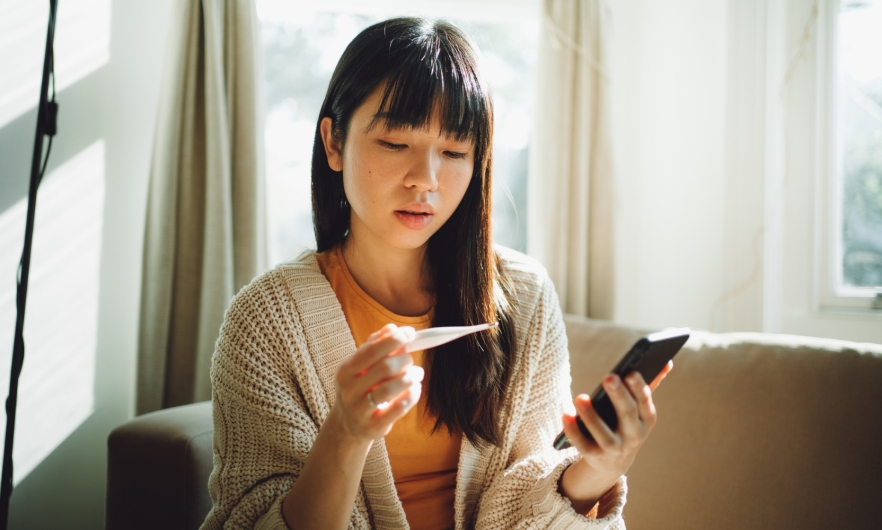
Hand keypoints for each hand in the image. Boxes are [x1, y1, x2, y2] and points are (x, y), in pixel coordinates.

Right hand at [327, 324, 423, 445]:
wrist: (347, 425)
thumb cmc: (359, 388)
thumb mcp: (360, 367)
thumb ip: (375, 346)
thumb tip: (392, 328)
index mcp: (345, 371)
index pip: (371, 350)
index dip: (393, 340)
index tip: (409, 333)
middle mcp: (350, 390)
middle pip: (384, 368)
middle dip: (404, 359)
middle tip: (410, 359)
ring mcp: (360, 410)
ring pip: (391, 389)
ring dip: (411, 377)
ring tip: (417, 373)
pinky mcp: (374, 426)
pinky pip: (399, 409)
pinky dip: (412, 395)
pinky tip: (415, 388)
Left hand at [558, 361, 672, 511]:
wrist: (614, 462)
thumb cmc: (626, 424)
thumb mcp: (640, 409)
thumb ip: (651, 384)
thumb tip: (667, 360)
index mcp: (646, 419)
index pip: (644, 403)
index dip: (639, 389)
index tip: (630, 372)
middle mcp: (633, 435)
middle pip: (626, 415)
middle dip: (619, 396)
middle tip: (608, 377)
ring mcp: (614, 448)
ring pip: (604, 434)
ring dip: (592, 416)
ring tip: (580, 397)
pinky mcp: (595, 456)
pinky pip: (583, 445)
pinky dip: (574, 431)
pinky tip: (566, 414)